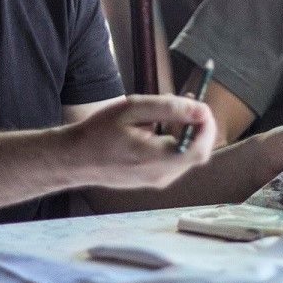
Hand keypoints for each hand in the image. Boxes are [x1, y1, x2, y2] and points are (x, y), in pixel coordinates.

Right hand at [64, 95, 214, 189]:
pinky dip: (175, 143)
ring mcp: (157, 181)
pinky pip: (175, 161)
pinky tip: (159, 128)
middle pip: (197, 153)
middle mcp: (161, 176)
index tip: (201, 105)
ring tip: (167, 112)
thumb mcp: (132, 109)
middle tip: (188, 102)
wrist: (75, 159)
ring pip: (187, 156)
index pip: (200, 149)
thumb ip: (169, 108)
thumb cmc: (99, 132)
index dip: (207, 127)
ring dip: (186, 133)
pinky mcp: (153, 181)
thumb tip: (201, 109)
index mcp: (156, 159)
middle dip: (198, 126)